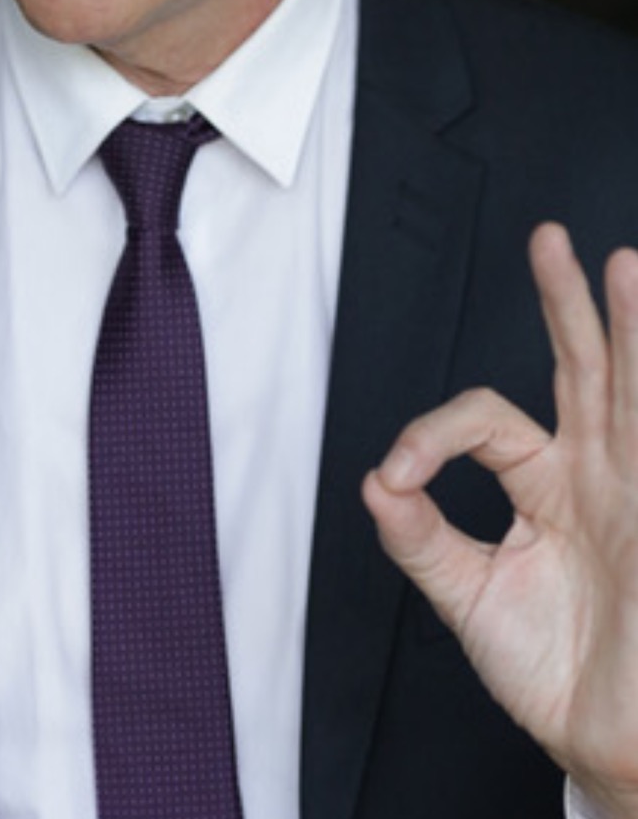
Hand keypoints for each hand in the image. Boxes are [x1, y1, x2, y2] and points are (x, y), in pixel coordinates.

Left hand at [362, 223, 637, 818]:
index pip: (488, 420)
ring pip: (635, 396)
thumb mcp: (467, 598)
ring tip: (628, 268)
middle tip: (550, 240)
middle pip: (584, 370)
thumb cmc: (551, 670)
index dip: (436, 433)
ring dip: (633, 334)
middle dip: (567, 304)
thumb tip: (374, 481)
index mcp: (546, 482)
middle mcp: (597, 474)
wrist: (609, 746)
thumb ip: (420, 539)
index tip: (399, 473)